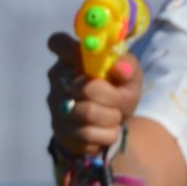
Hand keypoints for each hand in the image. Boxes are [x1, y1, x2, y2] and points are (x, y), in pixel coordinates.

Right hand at [44, 33, 142, 185]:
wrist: (113, 138)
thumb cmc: (120, 99)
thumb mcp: (131, 82)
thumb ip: (128, 70)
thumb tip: (122, 68)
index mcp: (70, 62)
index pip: (59, 44)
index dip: (69, 48)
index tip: (84, 56)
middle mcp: (56, 83)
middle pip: (82, 87)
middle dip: (107, 100)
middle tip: (117, 108)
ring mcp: (55, 111)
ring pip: (83, 114)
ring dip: (107, 123)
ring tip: (113, 126)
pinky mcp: (58, 138)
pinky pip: (81, 138)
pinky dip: (100, 140)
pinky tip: (102, 140)